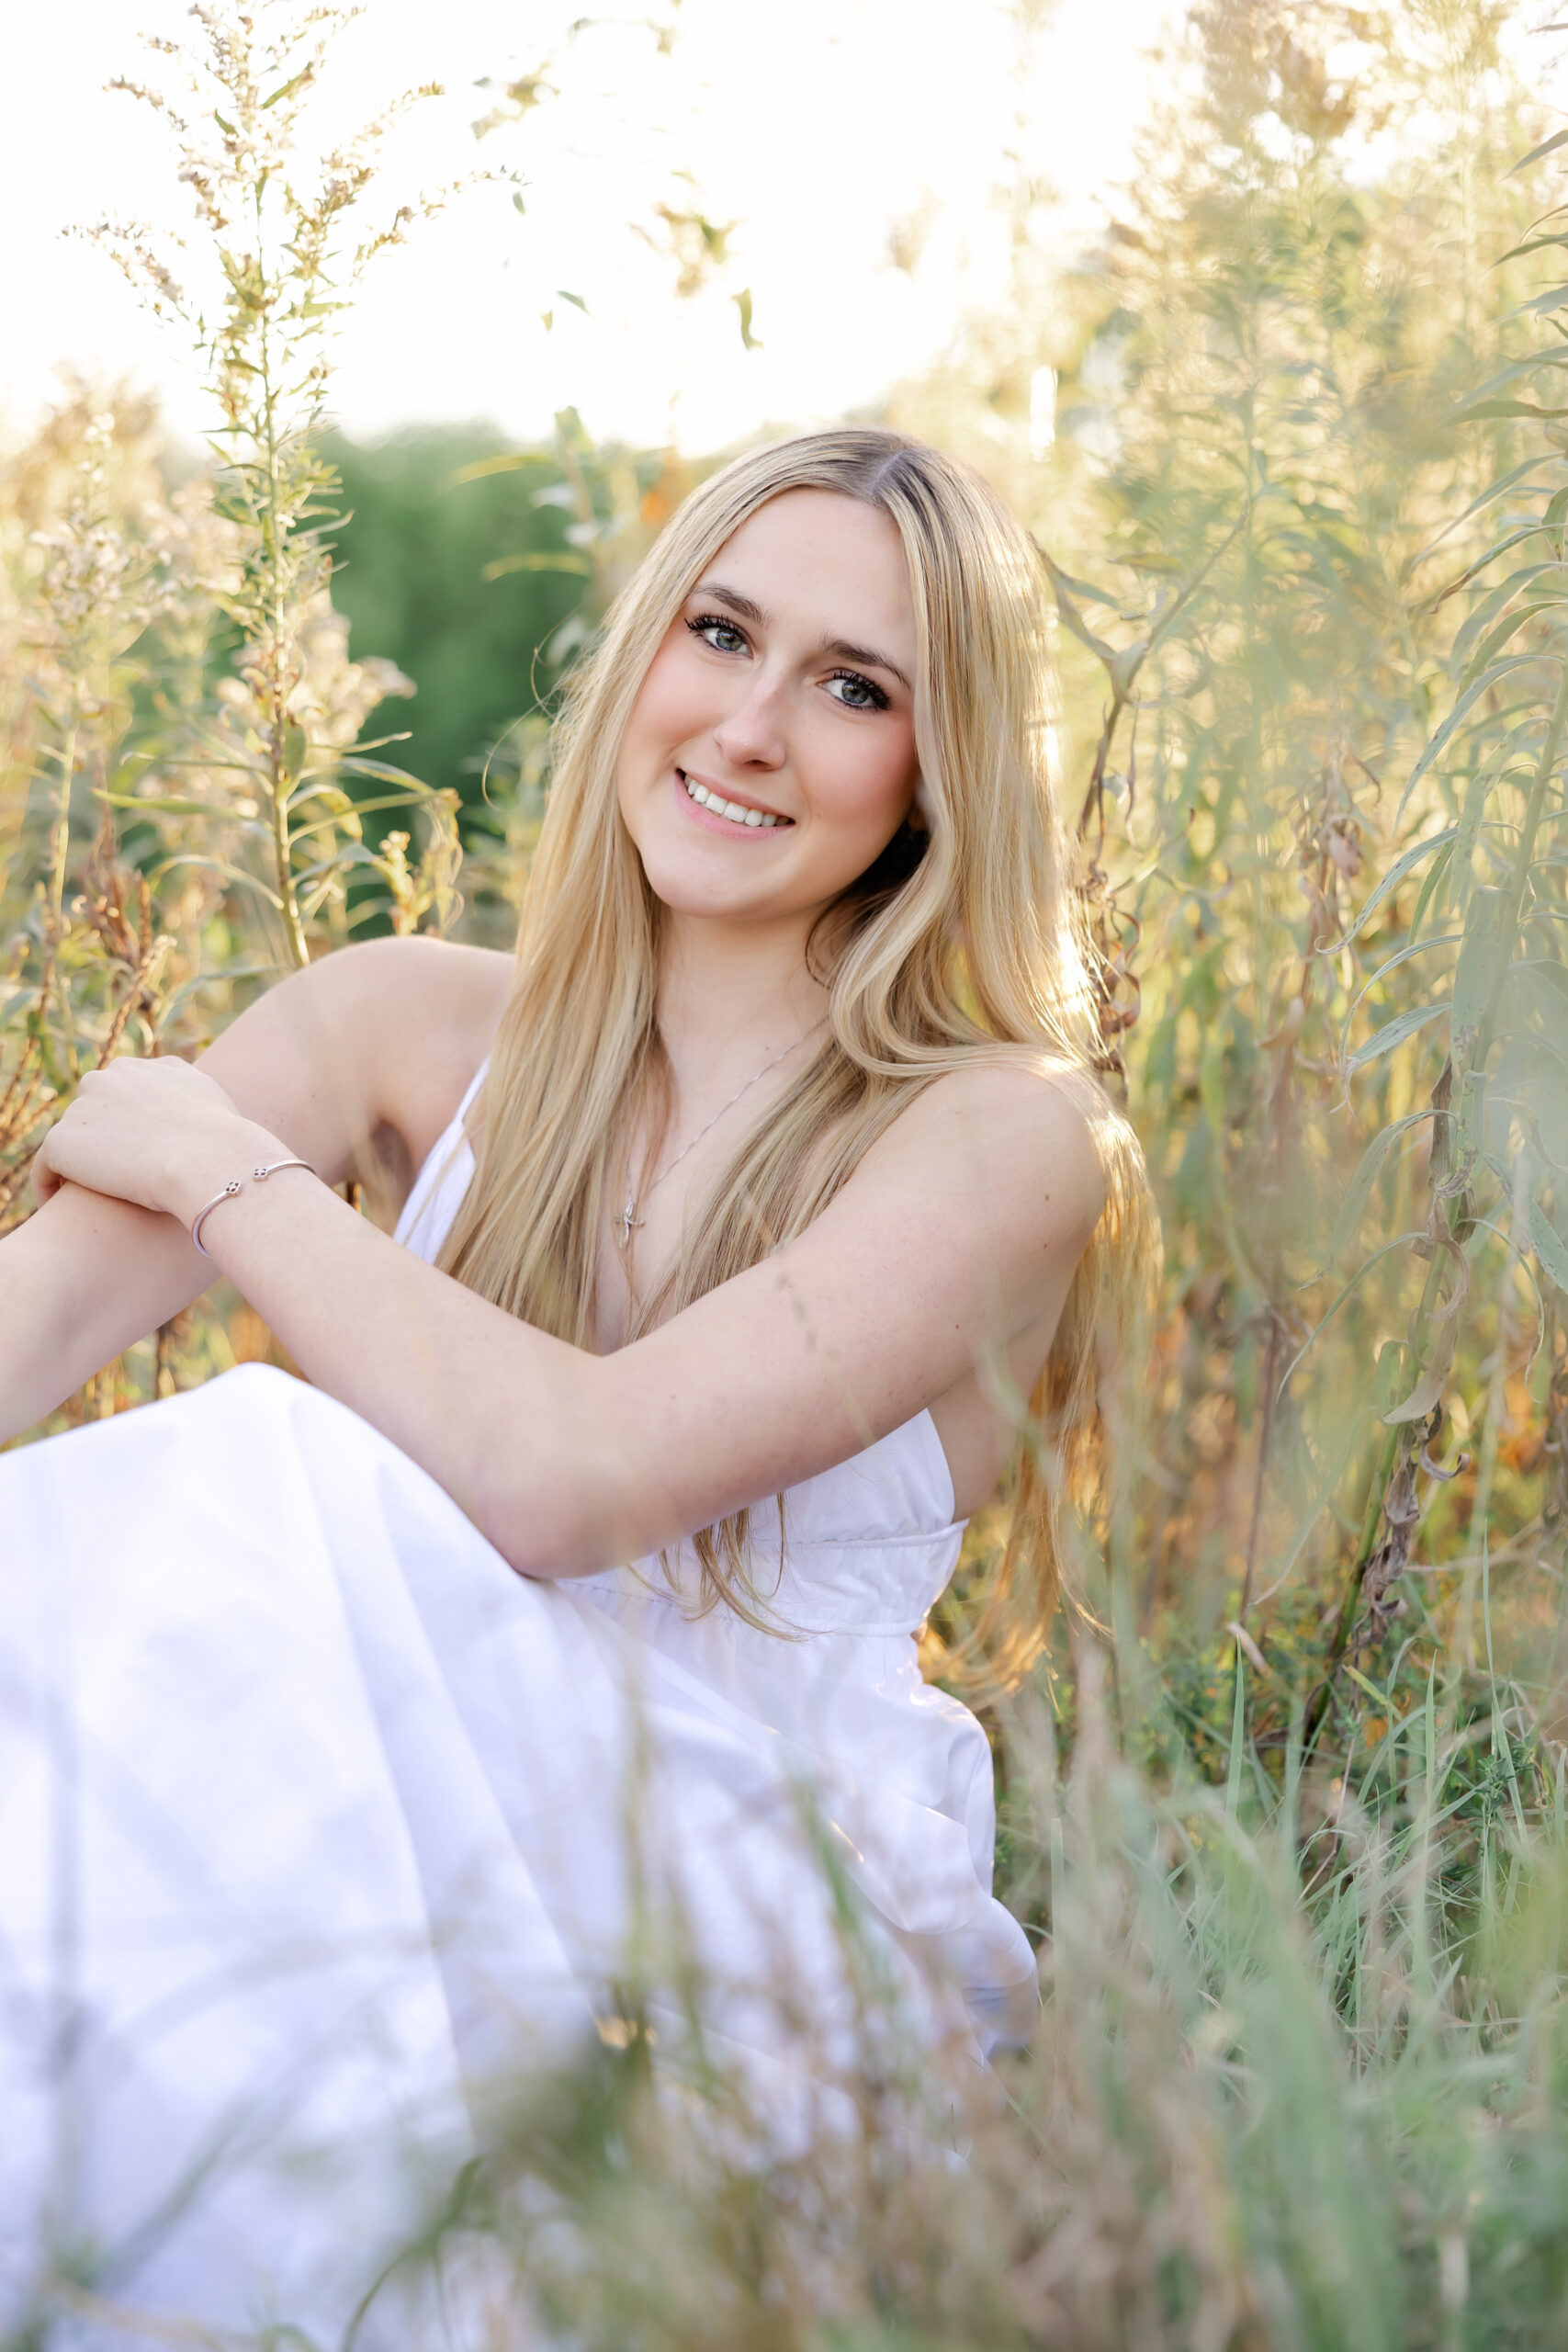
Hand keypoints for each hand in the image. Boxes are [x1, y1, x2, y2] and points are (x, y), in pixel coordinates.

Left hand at [32, 1056, 272, 1224]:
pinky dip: (50, 1186)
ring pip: (71, 1139)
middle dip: (102, 1142)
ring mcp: (84, 1107)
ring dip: (78, 1166)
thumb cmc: (232, 1149)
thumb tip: (222, 1130)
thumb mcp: (230, 1118)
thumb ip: (210, 1112)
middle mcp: (114, 1076)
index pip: (129, 1094)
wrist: (210, 1161)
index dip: (132, 1128)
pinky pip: (46, 1167)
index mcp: (154, 1069)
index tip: (141, 1160)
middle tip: (114, 1182)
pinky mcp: (63, 1142)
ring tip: (89, 1200)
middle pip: (95, 1110)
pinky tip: (65, 1208)